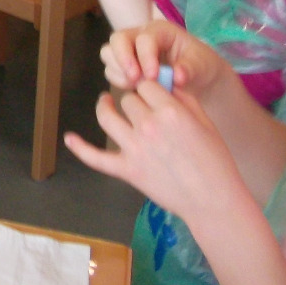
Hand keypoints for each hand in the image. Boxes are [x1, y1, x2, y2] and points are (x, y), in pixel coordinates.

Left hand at [65, 81, 245, 221]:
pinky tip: (69, 138)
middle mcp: (148, 125)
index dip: (148, 87)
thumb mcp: (206, 122)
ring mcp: (134, 148)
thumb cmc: (216, 161)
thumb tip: (166, 83)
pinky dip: (80, 148)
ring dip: (104, 107)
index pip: (146, 84)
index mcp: (169, 111)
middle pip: (128, 99)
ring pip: (107, 117)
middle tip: (141, 107)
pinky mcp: (126, 170)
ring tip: (105, 103)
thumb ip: (184, 99)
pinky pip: (96, 157)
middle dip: (135, 101)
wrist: (213, 201)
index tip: (151, 92)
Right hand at [100, 20, 229, 96]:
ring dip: (118, 70)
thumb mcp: (201, 65)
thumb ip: (189, 69)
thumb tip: (176, 77)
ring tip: (135, 86)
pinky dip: (118, 79)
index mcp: (160, 31)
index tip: (153, 77)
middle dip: (123, 60)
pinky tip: (134, 89)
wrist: (198, 78)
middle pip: (118, 39)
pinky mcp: (124, 64)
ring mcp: (129, 49)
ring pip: (109, 53)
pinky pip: (111, 69)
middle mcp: (140, 35)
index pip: (144, 38)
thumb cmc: (200, 66)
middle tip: (135, 80)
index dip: (146, 57)